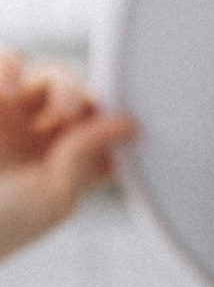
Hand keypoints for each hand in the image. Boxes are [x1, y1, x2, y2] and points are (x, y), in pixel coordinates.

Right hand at [0, 52, 134, 263]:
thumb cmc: (2, 223)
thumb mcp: (53, 195)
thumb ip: (86, 154)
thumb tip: (129, 122)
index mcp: (67, 163)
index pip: (105, 132)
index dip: (114, 126)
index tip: (123, 131)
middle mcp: (42, 136)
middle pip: (83, 99)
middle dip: (88, 101)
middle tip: (73, 115)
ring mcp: (11, 114)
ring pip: (50, 76)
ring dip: (63, 84)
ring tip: (61, 109)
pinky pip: (6, 63)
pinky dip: (11, 68)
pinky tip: (11, 92)